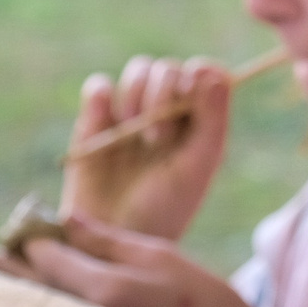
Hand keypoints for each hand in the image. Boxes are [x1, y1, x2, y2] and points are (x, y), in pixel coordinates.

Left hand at [0, 213, 305, 306]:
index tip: (24, 227)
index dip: (34, 242)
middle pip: (38, 292)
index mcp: (107, 291)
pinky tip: (45, 303)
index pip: (51, 261)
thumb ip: (108, 241)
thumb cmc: (207, 303)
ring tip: (6, 276)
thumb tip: (67, 220)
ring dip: (27, 293)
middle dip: (18, 271)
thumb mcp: (160, 257)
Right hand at [57, 56, 230, 239]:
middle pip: (169, 69)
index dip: (199, 74)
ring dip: (137, 93)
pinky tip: (106, 124)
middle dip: (163, 93)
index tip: (191, 94)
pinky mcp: (95, 120)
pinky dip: (102, 95)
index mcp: (198, 122)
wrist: (114, 237)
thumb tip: (213, 75)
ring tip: (132, 132)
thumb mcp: (195, 169)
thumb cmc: (164, 210)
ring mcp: (130, 114)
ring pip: (138, 70)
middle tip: (157, 138)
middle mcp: (167, 112)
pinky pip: (99, 87)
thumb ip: (212, 122)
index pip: (205, 74)